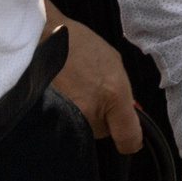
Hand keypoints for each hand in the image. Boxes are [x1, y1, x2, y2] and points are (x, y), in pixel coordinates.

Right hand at [41, 7, 141, 152]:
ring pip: (86, 132)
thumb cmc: (84, 47)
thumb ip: (123, 94)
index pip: (128, 137)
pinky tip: (68, 98)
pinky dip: (70, 118)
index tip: (133, 140)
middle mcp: (91, 111)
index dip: (133, 141)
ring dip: (86, 119)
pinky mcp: (51, 118)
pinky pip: (68, 127)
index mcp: (114, 94)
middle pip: (105, 133)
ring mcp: (69, 117)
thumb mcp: (115, 67)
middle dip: (105, 121)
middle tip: (97, 97)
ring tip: (79, 94)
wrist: (48, 39)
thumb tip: (128, 113)